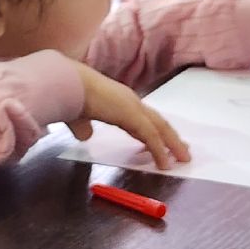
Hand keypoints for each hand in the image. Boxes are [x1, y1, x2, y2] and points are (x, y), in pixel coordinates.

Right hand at [68, 63, 190, 169]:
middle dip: (170, 137)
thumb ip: (83, 126)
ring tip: (183, 159)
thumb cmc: (68, 95)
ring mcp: (132, 106)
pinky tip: (164, 164)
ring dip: (173, 144)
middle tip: (183, 150)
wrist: (66, 84)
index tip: (161, 141)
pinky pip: (151, 136)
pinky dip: (159, 151)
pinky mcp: (132, 115)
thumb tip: (85, 136)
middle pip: (156, 121)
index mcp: (117, 99)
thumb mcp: (77, 115)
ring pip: (159, 128)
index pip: (141, 117)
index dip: (152, 130)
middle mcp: (129, 100)